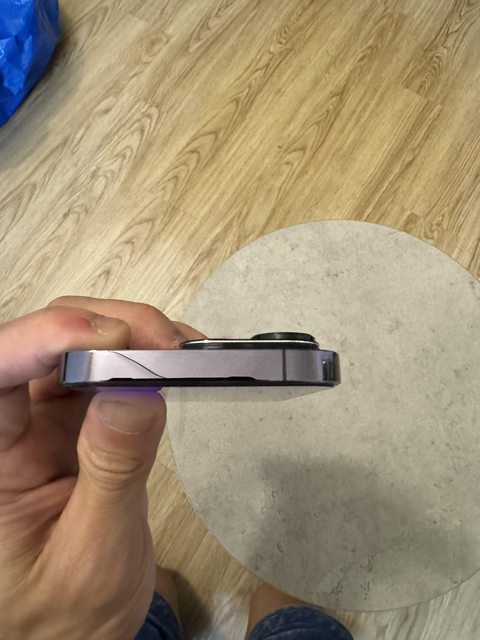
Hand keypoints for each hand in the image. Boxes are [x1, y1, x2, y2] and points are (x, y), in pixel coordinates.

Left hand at [0, 297, 204, 639]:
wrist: (77, 636)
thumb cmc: (64, 616)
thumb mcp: (93, 556)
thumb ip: (113, 471)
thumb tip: (136, 390)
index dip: (45, 340)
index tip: (112, 337)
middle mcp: (10, 430)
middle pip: (40, 344)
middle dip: (102, 328)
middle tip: (164, 344)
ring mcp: (44, 422)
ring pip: (78, 346)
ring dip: (131, 334)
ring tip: (180, 350)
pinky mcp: (80, 422)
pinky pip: (109, 371)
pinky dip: (145, 357)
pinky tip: (175, 361)